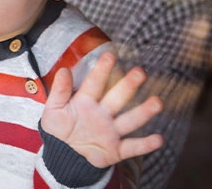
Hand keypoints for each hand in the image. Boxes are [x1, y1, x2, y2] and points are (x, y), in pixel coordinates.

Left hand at [41, 52, 163, 167]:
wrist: (63, 155)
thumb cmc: (58, 129)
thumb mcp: (53, 109)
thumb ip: (59, 91)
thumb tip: (63, 69)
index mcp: (86, 101)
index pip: (95, 83)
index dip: (101, 70)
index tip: (110, 55)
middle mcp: (102, 113)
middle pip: (117, 98)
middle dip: (128, 86)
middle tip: (140, 72)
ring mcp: (111, 131)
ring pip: (129, 120)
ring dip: (143, 112)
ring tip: (157, 102)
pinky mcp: (116, 150)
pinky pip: (132, 147)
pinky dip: (145, 145)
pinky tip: (158, 139)